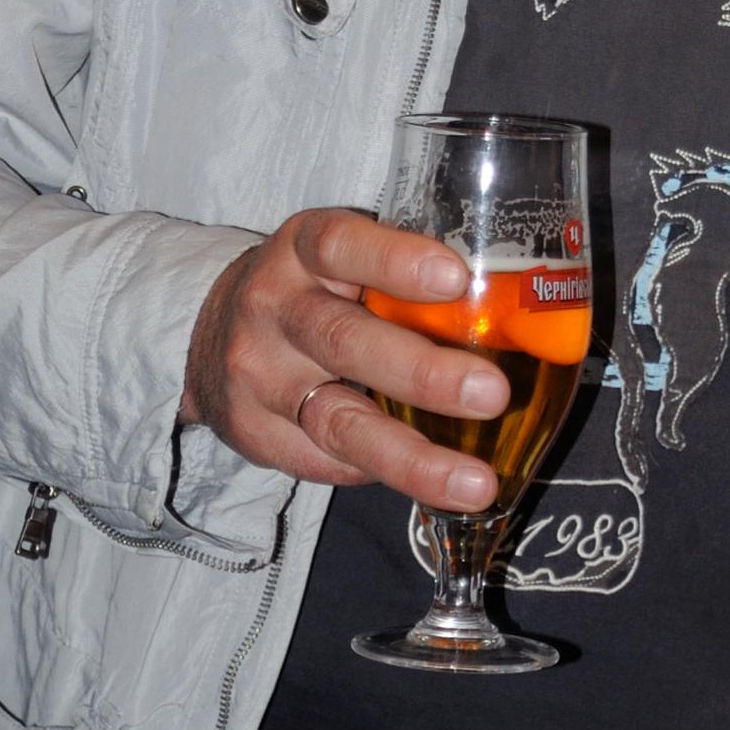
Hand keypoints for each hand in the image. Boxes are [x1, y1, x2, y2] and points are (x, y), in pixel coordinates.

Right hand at [181, 208, 508, 509]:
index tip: (455, 279)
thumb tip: (519, 308)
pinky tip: (429, 479)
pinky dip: (382, 472)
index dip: (396, 261)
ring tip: (475, 484)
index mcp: (303, 249)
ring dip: (413, 457)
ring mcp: (258, 376)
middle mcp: (273, 307)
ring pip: (338, 422)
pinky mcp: (253, 434)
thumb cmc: (313, 290)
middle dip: (423, 373)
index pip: (343, 245)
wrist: (210, 336)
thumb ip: (405, 272)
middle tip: (492, 394)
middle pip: (344, 341)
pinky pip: (327, 462)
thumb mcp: (343, 258)